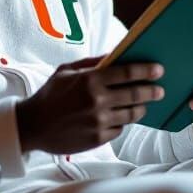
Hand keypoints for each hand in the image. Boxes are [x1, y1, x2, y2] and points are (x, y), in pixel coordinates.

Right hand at [16, 57, 164, 154]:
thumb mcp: (66, 71)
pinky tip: (120, 117)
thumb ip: (92, 62)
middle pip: (135, 94)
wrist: (33, 126)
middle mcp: (97, 101)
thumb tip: (116, 54)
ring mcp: (99, 121)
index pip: (127, 73)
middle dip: (152, 91)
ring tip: (143, 104)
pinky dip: (122, 122)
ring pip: (132, 114)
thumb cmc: (50, 94)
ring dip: (140, 108)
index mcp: (90, 80)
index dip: (146, 71)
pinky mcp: (98, 138)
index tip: (159, 70)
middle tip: (160, 90)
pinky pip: (119, 128)